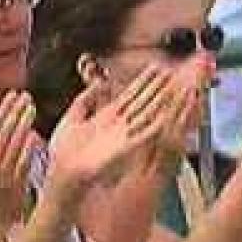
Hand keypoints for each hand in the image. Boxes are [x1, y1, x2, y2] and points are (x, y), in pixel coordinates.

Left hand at [47, 65, 186, 194]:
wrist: (64, 174)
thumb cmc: (65, 153)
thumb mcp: (72, 119)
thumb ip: (83, 101)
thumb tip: (96, 84)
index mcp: (107, 118)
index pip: (130, 95)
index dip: (143, 82)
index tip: (156, 67)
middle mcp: (120, 125)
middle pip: (143, 101)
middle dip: (158, 86)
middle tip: (173, 70)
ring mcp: (126, 135)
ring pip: (150, 113)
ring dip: (165, 99)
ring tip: (178, 83)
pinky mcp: (129, 147)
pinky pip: (150, 131)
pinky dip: (163, 120)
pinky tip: (172, 109)